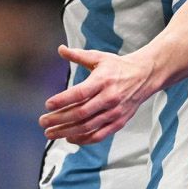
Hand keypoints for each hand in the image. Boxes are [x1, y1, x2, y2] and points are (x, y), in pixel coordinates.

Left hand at [38, 45, 156, 145]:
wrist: (145, 76)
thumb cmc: (117, 66)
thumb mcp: (99, 57)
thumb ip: (78, 55)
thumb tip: (60, 49)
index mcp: (102, 80)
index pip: (79, 93)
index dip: (62, 100)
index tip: (47, 105)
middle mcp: (109, 98)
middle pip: (80, 113)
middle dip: (59, 119)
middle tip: (42, 122)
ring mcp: (115, 112)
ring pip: (88, 126)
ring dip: (66, 131)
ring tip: (50, 133)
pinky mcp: (119, 122)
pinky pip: (99, 135)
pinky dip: (83, 139)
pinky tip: (69, 138)